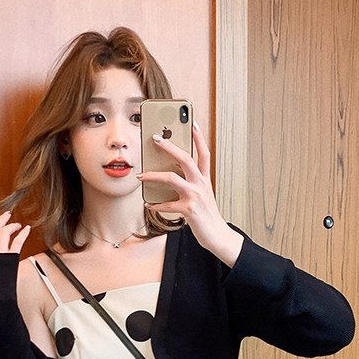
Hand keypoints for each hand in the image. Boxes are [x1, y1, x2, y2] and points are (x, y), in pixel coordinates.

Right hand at [0, 211, 30, 265]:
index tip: (0, 224)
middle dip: (2, 219)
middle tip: (7, 214)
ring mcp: (0, 253)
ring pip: (5, 232)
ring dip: (12, 225)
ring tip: (18, 224)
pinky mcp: (10, 258)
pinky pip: (17, 242)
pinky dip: (23, 234)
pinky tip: (27, 229)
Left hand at [137, 123, 242, 266]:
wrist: (218, 236)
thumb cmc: (207, 216)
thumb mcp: (202, 196)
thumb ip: (190, 184)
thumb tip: (170, 175)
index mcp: (205, 179)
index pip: (204, 153)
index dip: (199, 137)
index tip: (193, 122)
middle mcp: (201, 184)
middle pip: (185, 158)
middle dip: (169, 147)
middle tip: (155, 138)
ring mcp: (195, 196)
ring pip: (172, 178)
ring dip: (153, 175)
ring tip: (141, 175)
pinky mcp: (188, 210)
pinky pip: (167, 204)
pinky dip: (155, 204)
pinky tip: (148, 204)